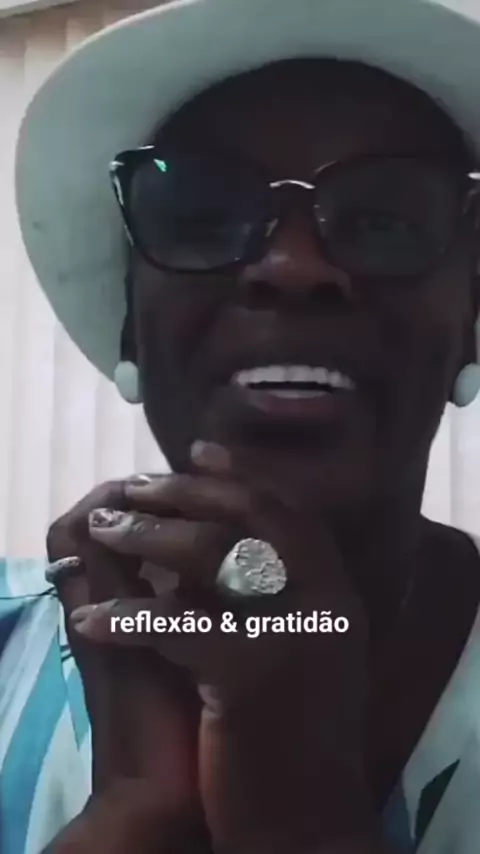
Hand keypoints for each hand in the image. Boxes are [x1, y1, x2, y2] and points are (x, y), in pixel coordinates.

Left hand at [66, 444, 384, 852]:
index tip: (195, 451)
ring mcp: (292, 635)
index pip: (288, 510)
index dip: (240, 475)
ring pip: (211, 556)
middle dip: (186, 493)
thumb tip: (209, 535)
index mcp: (339, 592)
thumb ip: (274, 592)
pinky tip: (92, 619)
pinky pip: (175, 626)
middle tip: (133, 487)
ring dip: (148, 537)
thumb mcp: (299, 649)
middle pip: (249, 517)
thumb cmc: (296, 732)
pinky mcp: (251, 678)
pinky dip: (127, 617)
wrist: (309, 820)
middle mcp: (325, 601)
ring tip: (104, 530)